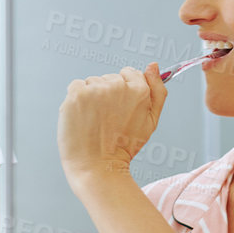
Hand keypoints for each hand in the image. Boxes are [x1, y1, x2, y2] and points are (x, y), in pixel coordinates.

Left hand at [58, 64, 167, 184]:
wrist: (98, 166)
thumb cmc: (124, 146)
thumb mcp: (151, 121)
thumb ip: (157, 91)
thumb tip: (153, 65)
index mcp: (139, 90)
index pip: (129, 73)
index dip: (124, 91)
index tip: (121, 107)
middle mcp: (118, 86)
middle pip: (109, 78)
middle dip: (107, 94)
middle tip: (108, 119)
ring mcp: (96, 89)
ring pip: (92, 82)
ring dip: (91, 97)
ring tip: (95, 120)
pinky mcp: (77, 94)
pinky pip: (76, 86)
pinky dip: (77, 99)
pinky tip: (83, 117)